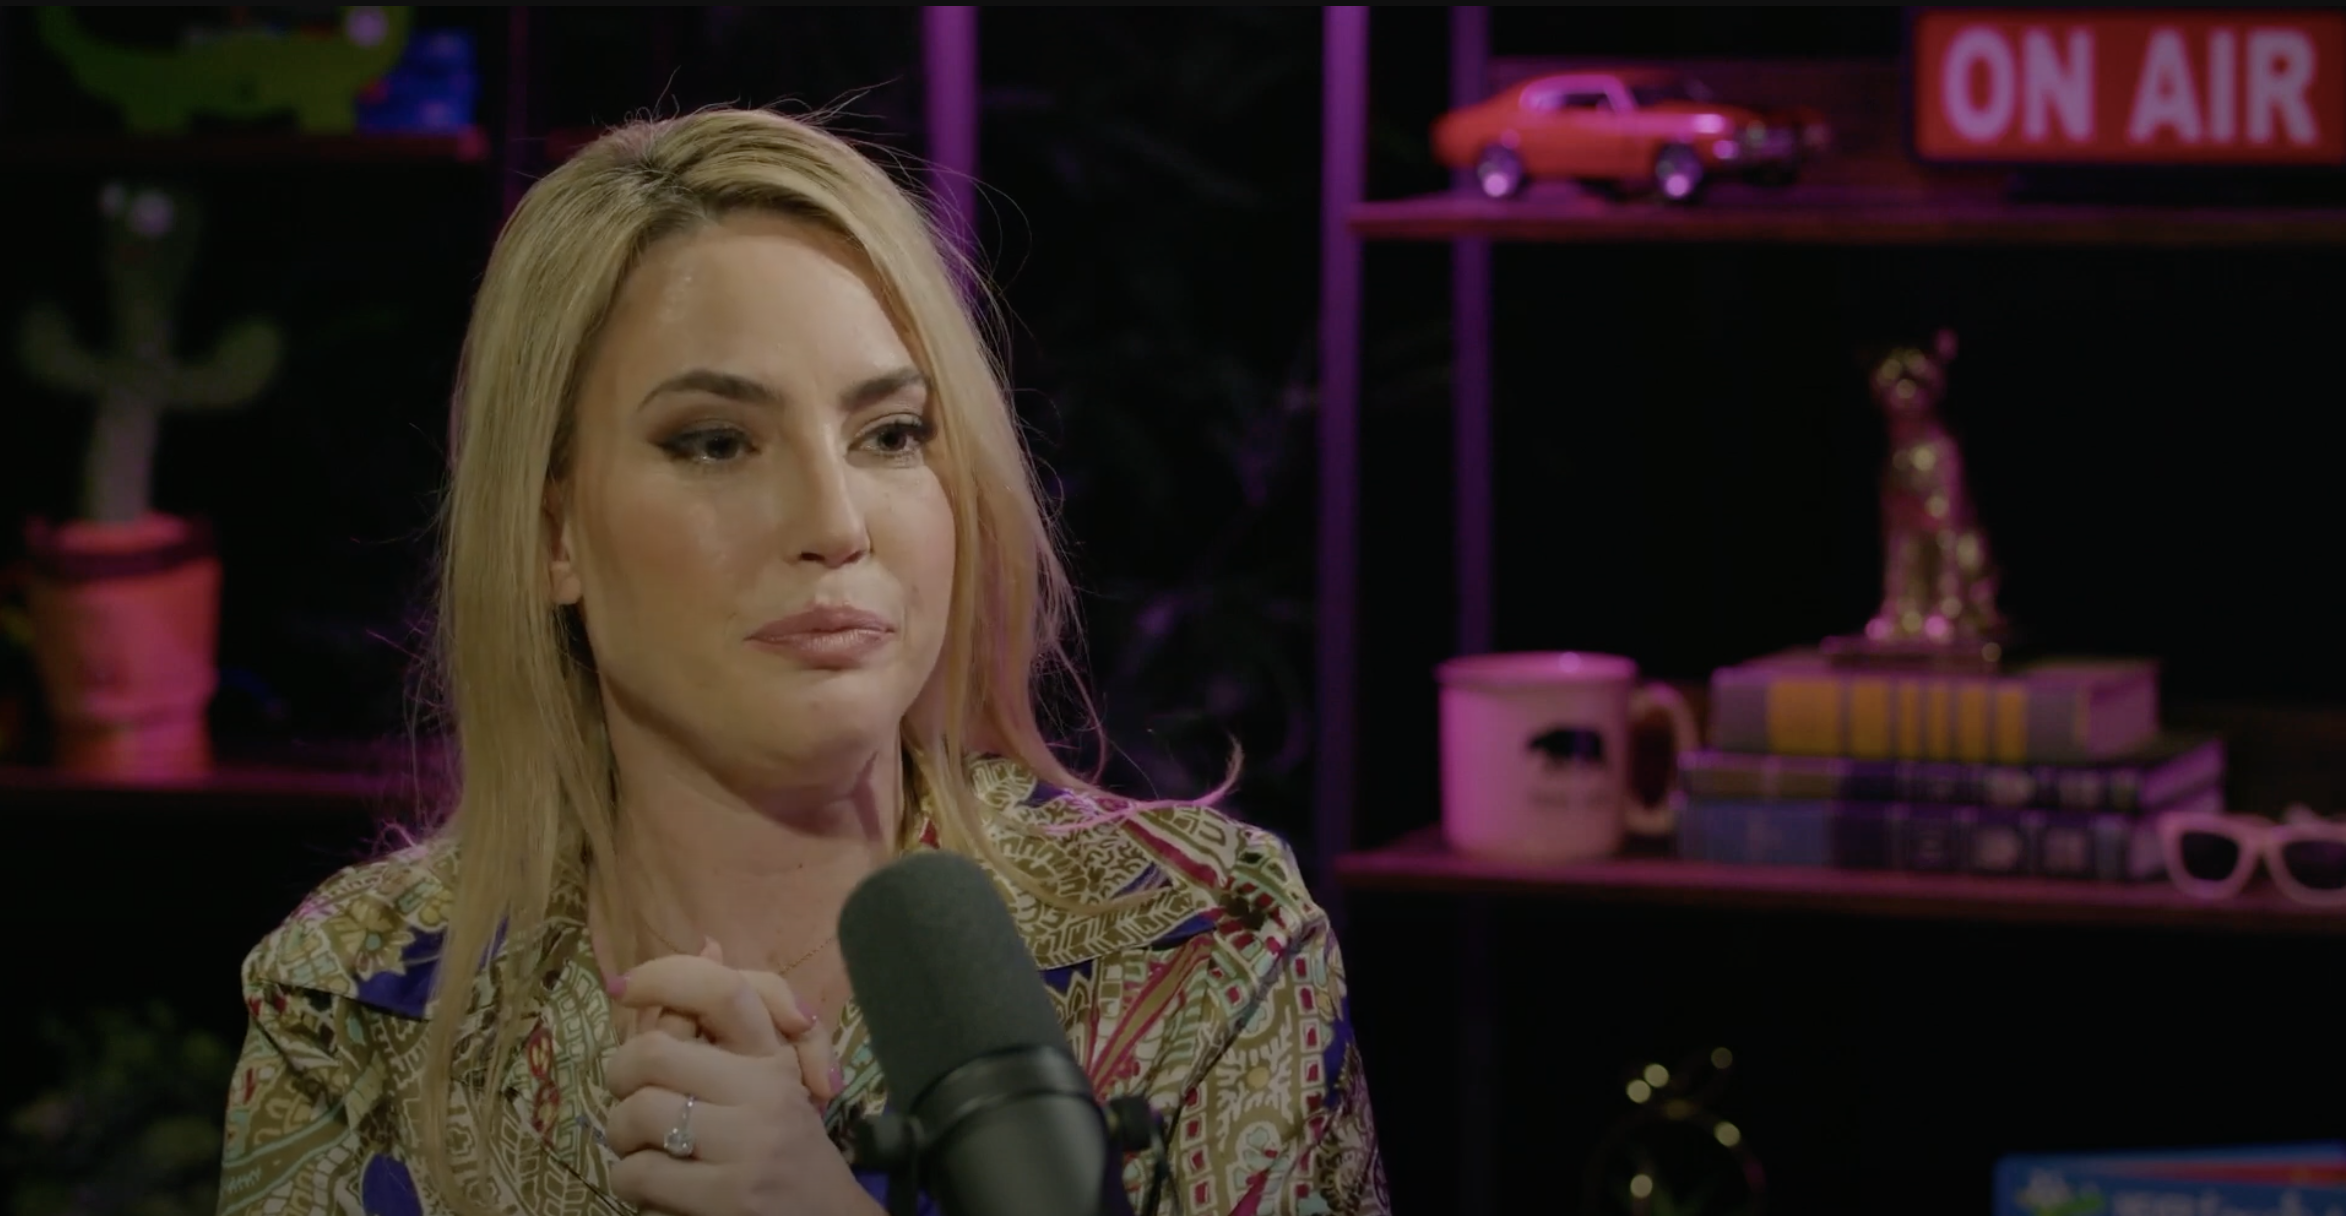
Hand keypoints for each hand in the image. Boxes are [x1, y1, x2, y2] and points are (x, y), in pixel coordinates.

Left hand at [606, 954, 866, 1214]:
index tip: (622, 986)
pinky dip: (630, 1182)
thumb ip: (727, 1025)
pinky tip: (652, 1189)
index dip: (664, 977)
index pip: (723, 991)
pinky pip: (640, 1174)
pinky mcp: (728, 1196)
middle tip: (627, 1098)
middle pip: (653, 1053)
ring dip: (622, 1137)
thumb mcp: (768, 1081)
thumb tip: (708, 943)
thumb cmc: (788, 1152)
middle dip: (620, 1078)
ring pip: (638, 1115)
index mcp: (774, 1058)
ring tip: (642, 1151)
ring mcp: (748, 1145)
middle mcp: (766, 1092)